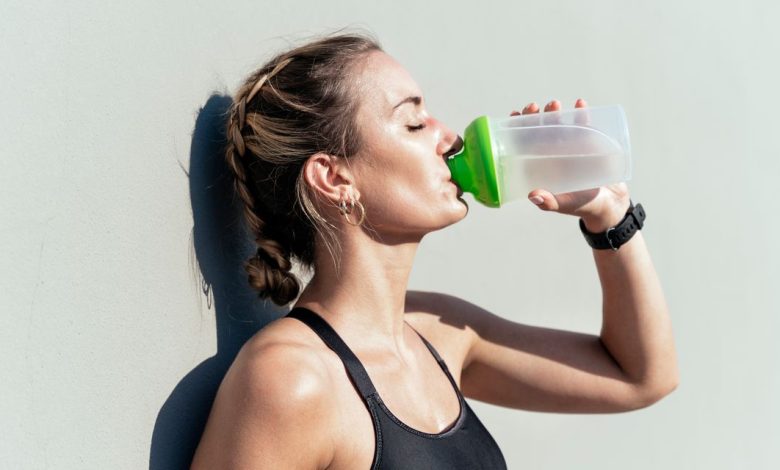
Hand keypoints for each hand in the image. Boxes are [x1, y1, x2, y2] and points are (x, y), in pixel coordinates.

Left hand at [511, 99, 631, 231]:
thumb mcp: (564, 204)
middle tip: (535, 108)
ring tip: (555, 105)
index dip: (518, 129)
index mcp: (543, 164)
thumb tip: (533, 195)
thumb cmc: (582, 206)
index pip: (526, 143)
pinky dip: (582, 113)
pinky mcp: (591, 142)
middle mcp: (554, 152)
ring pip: (560, 124)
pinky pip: (585, 124)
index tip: (514, 115)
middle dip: (536, 116)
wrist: (611, 204)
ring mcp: (572, 146)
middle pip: (541, 129)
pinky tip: (580, 104)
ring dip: (556, 112)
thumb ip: (549, 202)